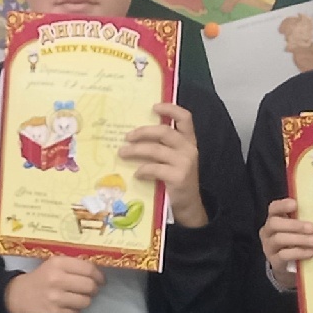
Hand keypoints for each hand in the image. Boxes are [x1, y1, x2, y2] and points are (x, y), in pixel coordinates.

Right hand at [4, 257, 104, 312]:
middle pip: (89, 286)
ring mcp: (54, 298)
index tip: (101, 280)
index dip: (99, 276)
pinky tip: (67, 306)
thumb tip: (98, 273)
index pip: (88, 269)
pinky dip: (74, 310)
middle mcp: (56, 279)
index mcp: (58, 264)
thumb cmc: (42, 278)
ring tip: (77, 298)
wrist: (18, 296)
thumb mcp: (54, 264)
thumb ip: (74, 265)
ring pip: (85, 301)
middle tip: (91, 290)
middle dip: (94, 289)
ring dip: (85, 300)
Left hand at [119, 103, 204, 227]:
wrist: (188, 205)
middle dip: (142, 132)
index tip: (154, 106)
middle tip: (127, 136)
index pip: (185, 118)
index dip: (170, 109)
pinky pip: (154, 168)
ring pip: (155, 149)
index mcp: (189, 141)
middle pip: (164, 132)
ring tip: (122, 153)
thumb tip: (134, 136)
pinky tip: (136, 174)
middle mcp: (189, 149)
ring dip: (135, 150)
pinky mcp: (178, 177)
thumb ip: (162, 147)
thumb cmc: (176, 179)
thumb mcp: (174, 159)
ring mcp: (185, 163)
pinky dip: (142, 170)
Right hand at [260, 197, 312, 292]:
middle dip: (294, 225)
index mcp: (275, 219)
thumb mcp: (299, 229)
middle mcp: (268, 231)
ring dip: (300, 239)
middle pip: (274, 223)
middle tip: (312, 227)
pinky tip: (310, 252)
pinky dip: (299, 253)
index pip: (274, 208)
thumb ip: (305, 221)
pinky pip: (284, 255)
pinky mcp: (274, 261)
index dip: (283, 205)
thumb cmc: (297, 241)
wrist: (290, 266)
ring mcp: (269, 247)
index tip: (295, 204)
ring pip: (279, 239)